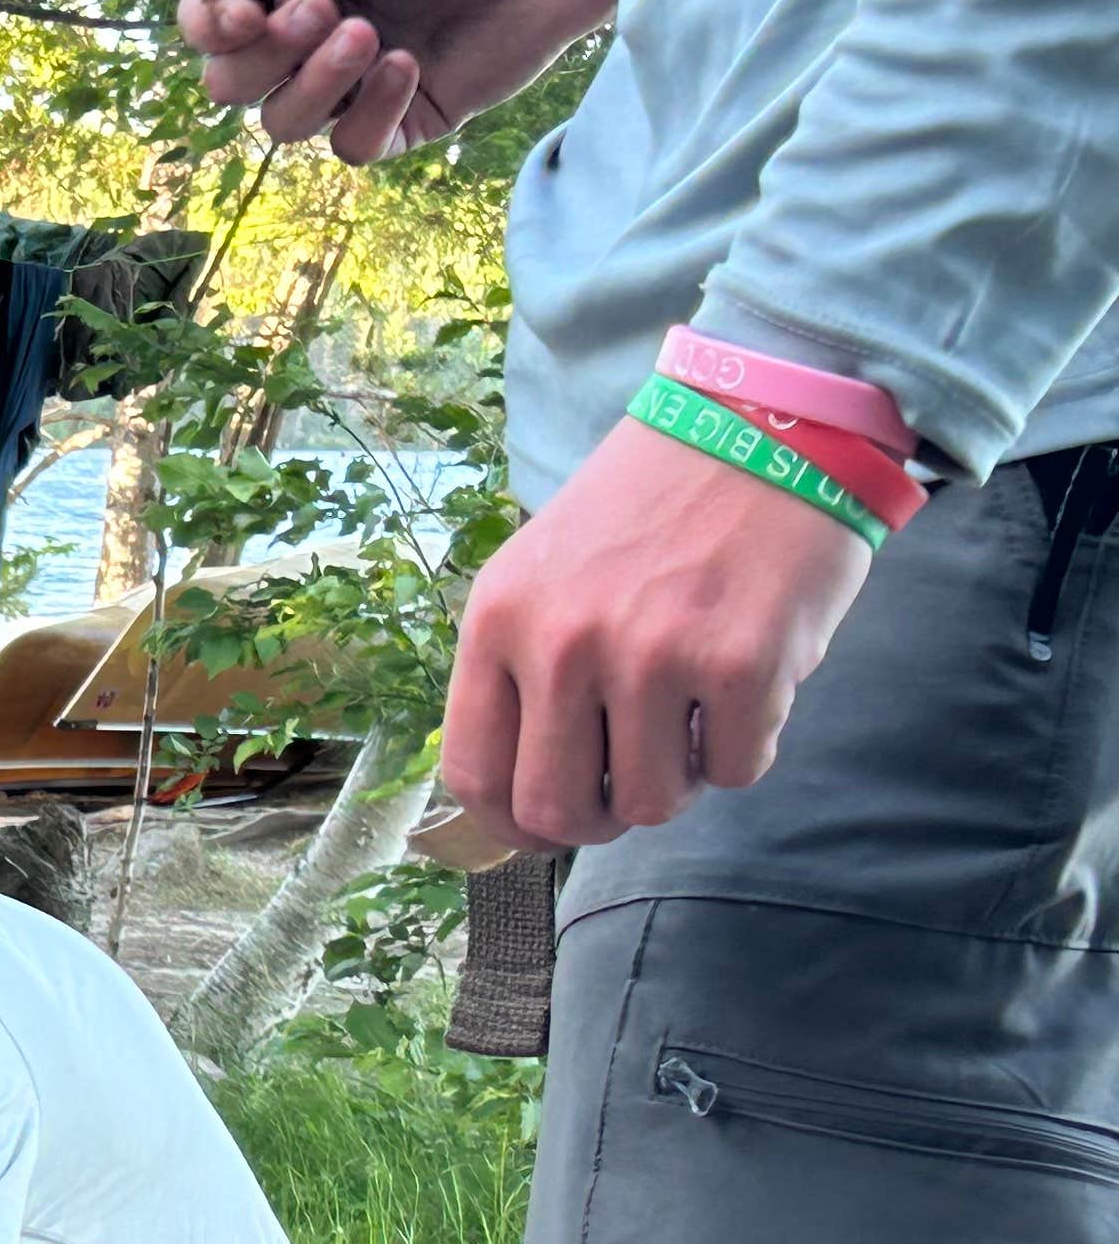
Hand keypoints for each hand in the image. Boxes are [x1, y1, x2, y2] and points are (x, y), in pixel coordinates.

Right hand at [180, 0, 651, 162]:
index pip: (218, 30)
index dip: (212, 32)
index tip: (240, 13)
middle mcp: (318, 39)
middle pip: (236, 88)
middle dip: (267, 57)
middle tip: (324, 9)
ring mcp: (359, 86)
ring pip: (286, 124)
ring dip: (316, 85)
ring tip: (371, 36)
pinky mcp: (408, 120)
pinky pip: (355, 147)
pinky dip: (371, 113)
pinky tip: (410, 67)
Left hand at [435, 417, 873, 854]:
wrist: (768, 421)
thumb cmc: (655, 507)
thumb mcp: (544, 571)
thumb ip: (520, 667)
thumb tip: (514, 792)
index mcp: (500, 620)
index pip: (474, 773)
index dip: (509, 821)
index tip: (543, 823)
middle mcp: (564, 643)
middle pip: (555, 811)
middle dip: (594, 820)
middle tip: (626, 788)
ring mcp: (653, 655)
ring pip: (649, 804)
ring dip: (675, 782)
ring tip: (690, 721)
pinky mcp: (743, 664)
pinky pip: (735, 771)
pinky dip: (745, 748)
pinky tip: (748, 687)